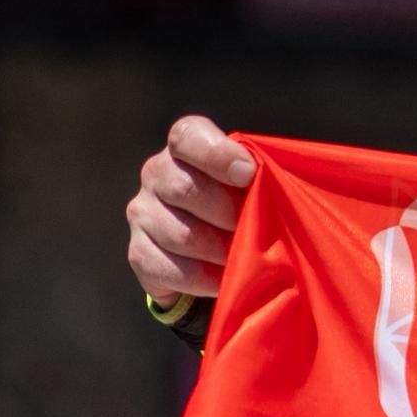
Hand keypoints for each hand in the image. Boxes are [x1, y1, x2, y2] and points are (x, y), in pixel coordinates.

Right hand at [125, 115, 253, 304]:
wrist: (209, 245)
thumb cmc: (239, 198)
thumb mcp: (251, 179)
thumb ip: (260, 174)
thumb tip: (277, 184)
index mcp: (185, 145)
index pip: (188, 137)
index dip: (217, 154)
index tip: (249, 173)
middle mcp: (157, 173)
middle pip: (184, 189)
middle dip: (227, 213)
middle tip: (253, 227)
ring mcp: (143, 213)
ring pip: (180, 235)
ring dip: (220, 251)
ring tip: (246, 257)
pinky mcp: (139, 253)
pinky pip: (170, 270)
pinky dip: (204, 279)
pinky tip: (224, 279)